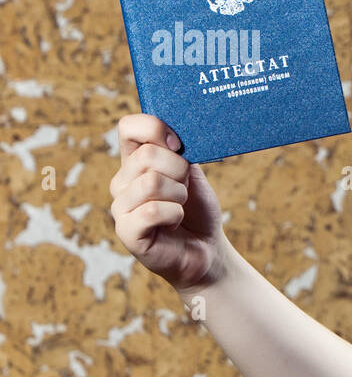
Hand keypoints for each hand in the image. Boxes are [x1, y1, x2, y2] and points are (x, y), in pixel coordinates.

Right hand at [109, 114, 227, 295]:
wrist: (206, 249)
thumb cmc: (197, 210)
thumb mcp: (191, 173)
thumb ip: (177, 151)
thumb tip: (171, 133)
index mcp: (134, 162)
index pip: (128, 127)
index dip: (155, 128)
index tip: (179, 144)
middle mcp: (121, 182)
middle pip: (147, 155)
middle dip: (180, 171)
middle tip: (184, 190)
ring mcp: (120, 207)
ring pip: (151, 182)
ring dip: (179, 195)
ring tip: (179, 208)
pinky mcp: (126, 231)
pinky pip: (154, 210)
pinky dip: (175, 214)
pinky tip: (173, 223)